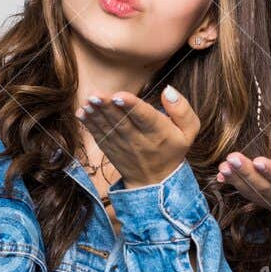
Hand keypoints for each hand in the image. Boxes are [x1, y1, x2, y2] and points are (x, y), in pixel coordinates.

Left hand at [75, 85, 199, 189]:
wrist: (154, 181)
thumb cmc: (172, 148)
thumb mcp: (188, 131)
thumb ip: (182, 109)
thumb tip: (168, 90)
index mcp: (159, 132)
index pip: (145, 118)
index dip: (132, 106)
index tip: (120, 95)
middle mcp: (139, 140)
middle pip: (122, 122)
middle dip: (108, 107)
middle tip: (96, 94)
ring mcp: (121, 146)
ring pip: (108, 128)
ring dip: (96, 114)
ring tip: (88, 100)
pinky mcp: (109, 148)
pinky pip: (98, 136)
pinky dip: (89, 124)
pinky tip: (82, 112)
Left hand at [216, 144, 270, 226]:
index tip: (258, 161)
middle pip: (262, 185)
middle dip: (246, 172)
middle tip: (232, 158)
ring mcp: (266, 198)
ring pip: (249, 189)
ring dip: (235, 178)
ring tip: (224, 166)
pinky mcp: (255, 197)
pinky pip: (243, 191)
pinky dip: (231, 183)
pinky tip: (220, 173)